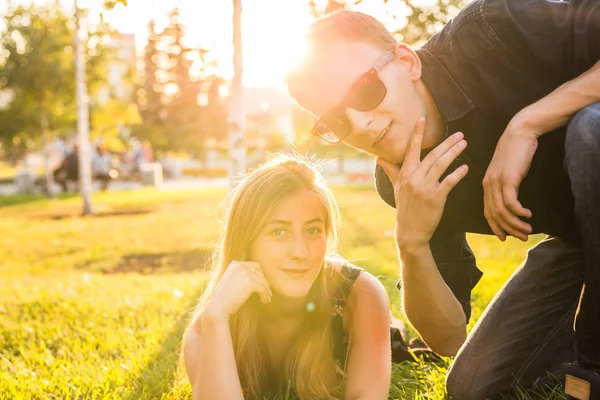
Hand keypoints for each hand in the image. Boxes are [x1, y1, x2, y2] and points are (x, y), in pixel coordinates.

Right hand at [203, 261, 271, 318]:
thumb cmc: (223, 299)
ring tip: (267, 298)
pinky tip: (264, 301)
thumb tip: (257, 279)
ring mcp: (245, 273)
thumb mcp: (231, 282)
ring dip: (266, 290)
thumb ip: (241, 277)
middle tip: (267, 291)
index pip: (253, 265)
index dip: (259, 275)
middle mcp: (240, 265)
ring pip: (263, 280)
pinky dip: (265, 295)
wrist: (217, 308)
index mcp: (234, 264)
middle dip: (264, 281)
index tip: (262, 284)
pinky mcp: (249, 282)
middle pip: (259, 271)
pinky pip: (263, 288)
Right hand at [376, 117, 468, 248]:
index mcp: (405, 174)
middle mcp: (414, 178)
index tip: (422, 119)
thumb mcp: (396, 188)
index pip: (411, 149)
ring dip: (454, 153)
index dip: (417, 134)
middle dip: (447, 143)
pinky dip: (458, 174)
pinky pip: (449, 182)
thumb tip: (379, 157)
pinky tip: (466, 167)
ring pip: (441, 165)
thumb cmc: (404, 208)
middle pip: (432, 155)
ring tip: (464, 144)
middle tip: (459, 134)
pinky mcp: (435, 198)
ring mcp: (424, 188)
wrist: (410, 231)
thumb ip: (391, 170)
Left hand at [483, 115, 537, 241]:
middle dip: (508, 229)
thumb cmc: (516, 151)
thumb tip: (512, 202)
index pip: (487, 211)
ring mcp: (497, 182)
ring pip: (503, 211)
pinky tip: (528, 214)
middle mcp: (488, 185)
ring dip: (516, 224)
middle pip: (495, 215)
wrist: (520, 132)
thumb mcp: (508, 171)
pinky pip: (510, 202)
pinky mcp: (508, 178)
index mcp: (486, 184)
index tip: (505, 237)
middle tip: (522, 238)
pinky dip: (519, 212)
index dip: (496, 226)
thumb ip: (507, 186)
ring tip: (528, 230)